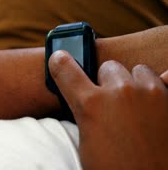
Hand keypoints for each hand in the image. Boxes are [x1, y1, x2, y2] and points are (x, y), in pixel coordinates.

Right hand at [49, 50, 167, 169]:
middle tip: (109, 104)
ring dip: (134, 84)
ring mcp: (150, 92)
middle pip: (108, 67)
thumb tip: (85, 97)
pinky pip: (166, 78)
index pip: (65, 69)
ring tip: (135, 106)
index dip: (59, 63)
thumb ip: (84, 111)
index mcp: (91, 104)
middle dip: (106, 82)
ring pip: (138, 70)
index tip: (59, 59)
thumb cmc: (116, 169)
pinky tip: (157, 98)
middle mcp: (120, 91)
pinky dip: (163, 85)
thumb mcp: (86, 142)